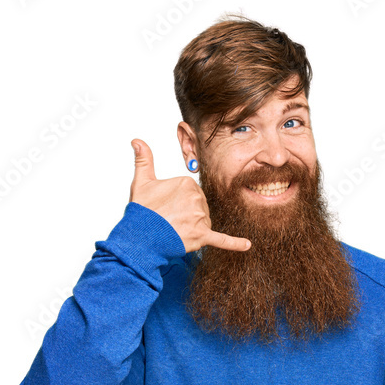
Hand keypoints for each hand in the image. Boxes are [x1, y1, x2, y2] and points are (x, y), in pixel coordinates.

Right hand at [128, 139, 250, 253]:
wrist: (140, 237)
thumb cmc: (142, 211)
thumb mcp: (142, 181)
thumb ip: (144, 159)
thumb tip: (137, 140)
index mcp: (187, 183)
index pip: (192, 193)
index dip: (179, 201)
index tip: (166, 206)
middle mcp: (197, 199)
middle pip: (200, 207)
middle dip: (187, 214)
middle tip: (169, 219)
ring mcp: (201, 218)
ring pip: (204, 222)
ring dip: (192, 228)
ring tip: (174, 229)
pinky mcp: (202, 236)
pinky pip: (221, 239)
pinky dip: (234, 243)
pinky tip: (247, 244)